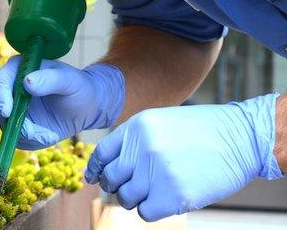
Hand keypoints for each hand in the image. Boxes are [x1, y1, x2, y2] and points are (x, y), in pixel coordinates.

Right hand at [0, 56, 124, 149]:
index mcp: (19, 70)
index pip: (0, 82)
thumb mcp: (69, 80)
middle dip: (10, 121)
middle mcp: (11, 90)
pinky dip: (33, 142)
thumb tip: (27, 82)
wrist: (86, 105)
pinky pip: (18, 139)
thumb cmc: (77, 86)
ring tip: (49, 134)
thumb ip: (50, 80)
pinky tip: (50, 135)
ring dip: (26, 135)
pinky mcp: (20, 126)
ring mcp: (14, 110)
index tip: (7, 111)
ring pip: (6, 126)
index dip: (1, 96)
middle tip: (31, 132)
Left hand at [85, 93, 284, 221]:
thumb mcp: (160, 122)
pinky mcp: (173, 195)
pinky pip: (144, 212)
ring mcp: (157, 172)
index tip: (94, 178)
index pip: (102, 153)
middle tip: (127, 187)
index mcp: (137, 127)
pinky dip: (151, 209)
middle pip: (111, 178)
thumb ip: (134, 140)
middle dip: (116, 185)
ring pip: (126, 197)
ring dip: (136, 198)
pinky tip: (165, 199)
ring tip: (154, 190)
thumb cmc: (201, 130)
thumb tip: (109, 164)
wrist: (240, 138)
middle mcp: (142, 148)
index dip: (95, 169)